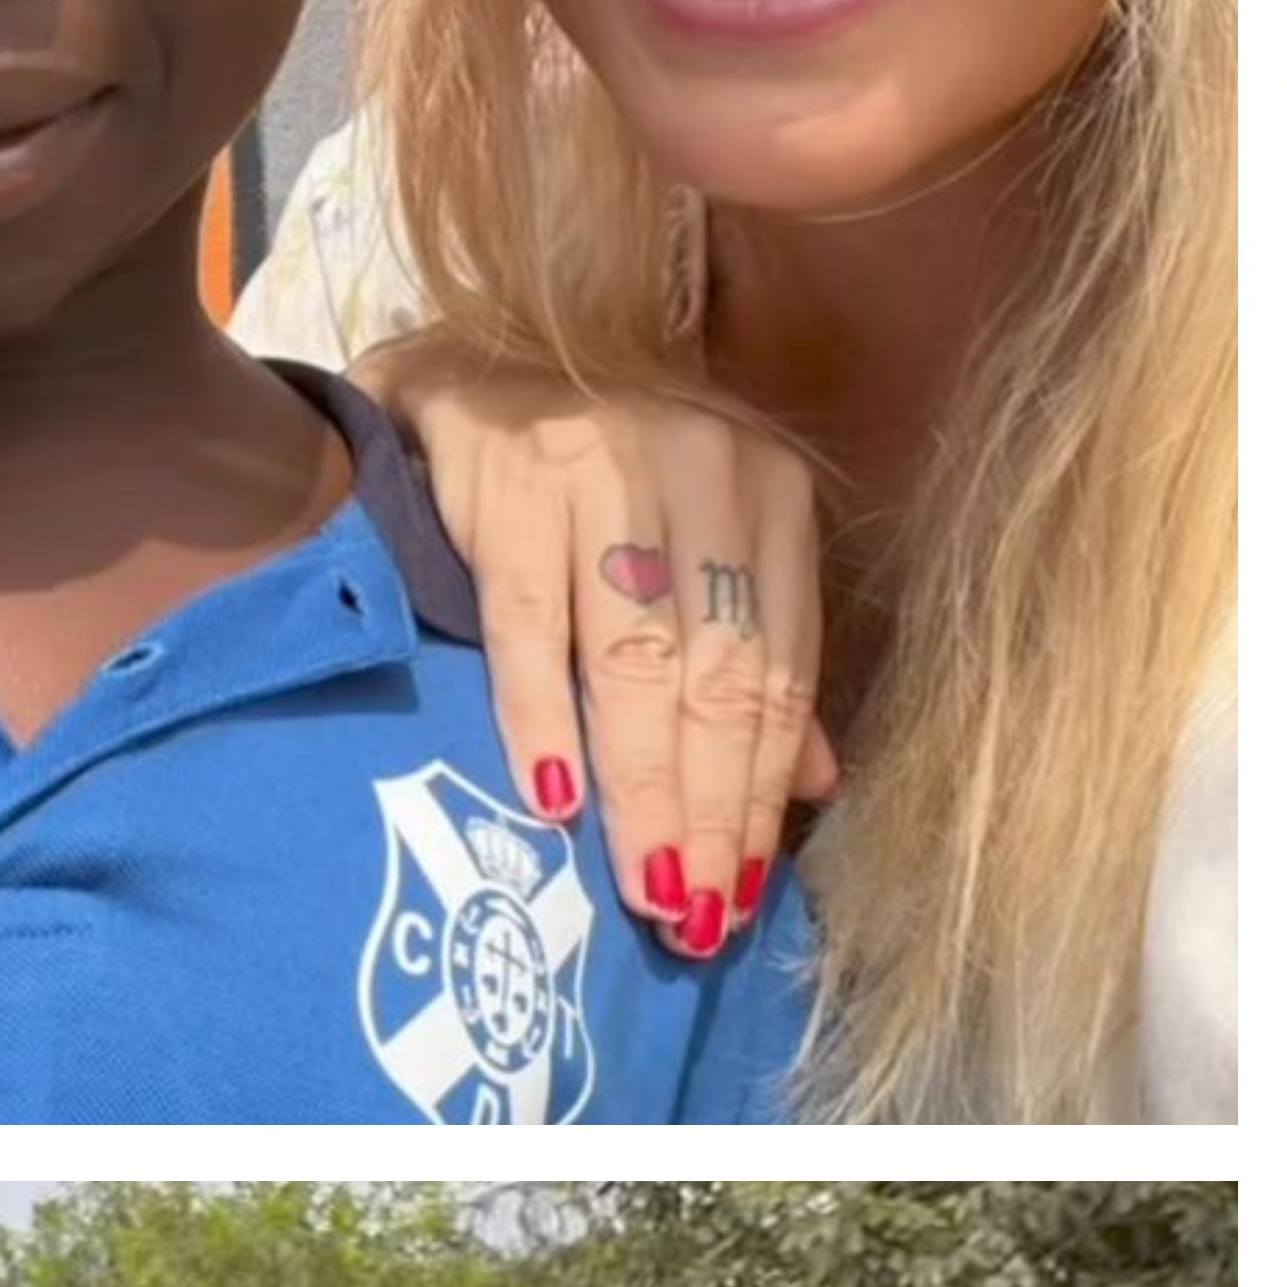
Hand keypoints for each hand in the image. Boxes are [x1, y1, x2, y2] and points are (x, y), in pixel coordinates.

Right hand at [363, 342, 838, 958]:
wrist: (468, 371)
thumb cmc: (600, 475)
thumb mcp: (702, 545)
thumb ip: (758, 655)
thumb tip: (818, 784)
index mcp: (770, 488)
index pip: (779, 669)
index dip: (764, 791)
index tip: (745, 891)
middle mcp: (703, 466)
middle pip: (718, 676)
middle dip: (709, 810)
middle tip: (697, 915)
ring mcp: (604, 464)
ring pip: (638, 663)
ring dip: (643, 790)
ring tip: (644, 887)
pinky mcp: (509, 476)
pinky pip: (531, 627)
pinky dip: (542, 719)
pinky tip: (555, 801)